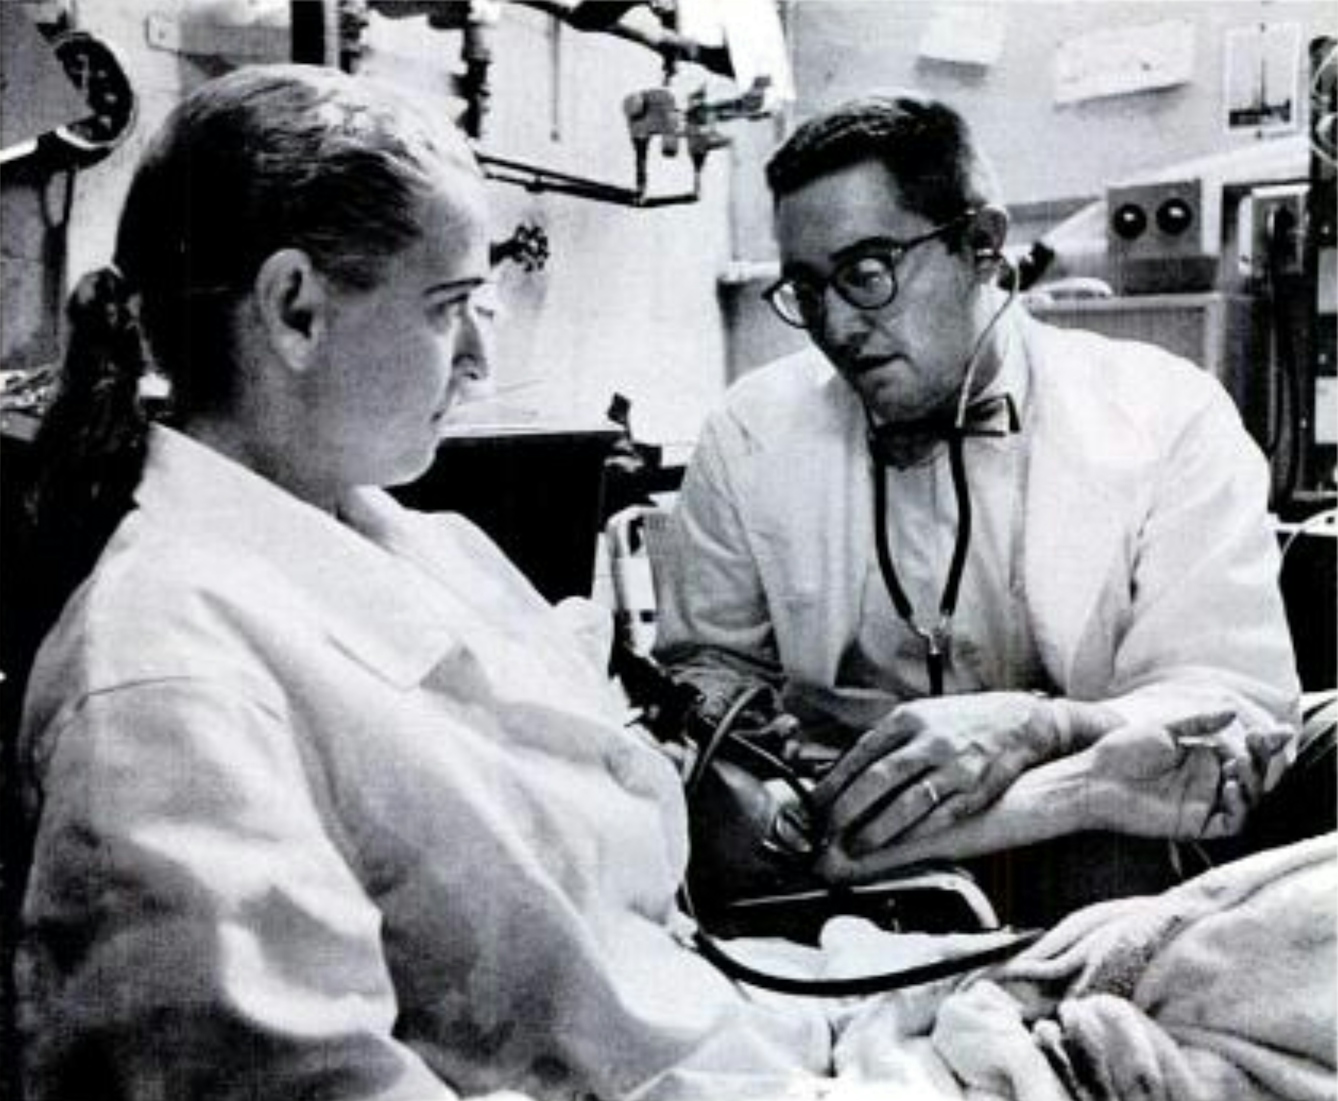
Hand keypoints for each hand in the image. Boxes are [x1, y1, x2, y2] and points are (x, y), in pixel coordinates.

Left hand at [811, 692, 1063, 857]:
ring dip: (877, 830)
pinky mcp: (976, 792)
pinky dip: (914, 835)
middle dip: (846, 809)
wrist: (1018, 721)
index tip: (814, 806)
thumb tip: (840, 774)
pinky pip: (939, 818)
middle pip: (878, 779)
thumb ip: (883, 743)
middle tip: (826, 831)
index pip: (860, 754)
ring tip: (856, 846)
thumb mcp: (918, 716)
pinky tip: (896, 846)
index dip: (834, 784)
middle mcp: (930, 741)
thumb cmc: (959, 722)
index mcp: (908, 718)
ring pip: (907, 804)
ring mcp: (954, 767)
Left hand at [1085, 712, 1289, 838]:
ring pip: (1246, 799)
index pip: (1243, 752)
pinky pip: (1230, 822)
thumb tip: (1232, 712)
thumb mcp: (1163, 729)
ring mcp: (1202, 803)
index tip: (1276, 731)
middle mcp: (1206, 781)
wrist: (1093, 778)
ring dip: (1252, 782)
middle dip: (1262, 760)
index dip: (1263, 744)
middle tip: (1258, 744)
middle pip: (1250, 776)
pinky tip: (1228, 787)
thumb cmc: (1120, 751)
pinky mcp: (1194, 824)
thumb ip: (1198, 722)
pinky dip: (1238, 807)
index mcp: (1201, 757)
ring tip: (1240, 763)